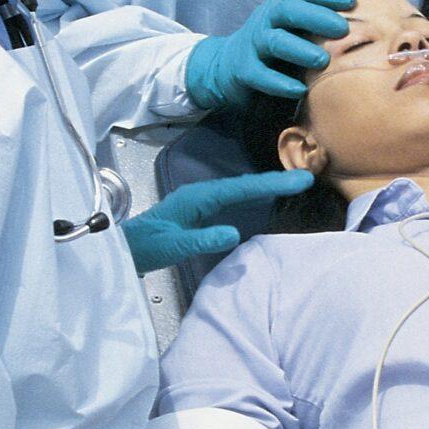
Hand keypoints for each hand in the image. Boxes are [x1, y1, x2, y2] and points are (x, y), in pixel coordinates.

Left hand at [122, 170, 316, 272]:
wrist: (122, 250)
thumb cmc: (143, 248)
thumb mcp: (172, 247)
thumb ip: (201, 240)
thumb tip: (233, 233)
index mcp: (197, 197)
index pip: (241, 188)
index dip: (272, 184)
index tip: (299, 180)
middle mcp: (200, 194)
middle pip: (244, 184)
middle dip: (275, 181)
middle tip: (306, 178)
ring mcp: (200, 201)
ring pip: (240, 189)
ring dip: (266, 187)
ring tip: (292, 185)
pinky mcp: (200, 211)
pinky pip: (233, 199)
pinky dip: (252, 196)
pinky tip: (261, 199)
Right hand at [183, 0, 356, 109]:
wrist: (226, 67)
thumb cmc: (275, 49)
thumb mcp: (295, 31)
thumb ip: (321, 26)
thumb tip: (368, 24)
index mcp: (283, 7)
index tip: (353, 0)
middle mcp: (267, 20)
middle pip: (289, 10)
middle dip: (316, 17)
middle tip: (341, 29)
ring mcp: (253, 44)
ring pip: (275, 41)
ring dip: (300, 49)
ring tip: (323, 62)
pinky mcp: (243, 70)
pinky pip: (260, 75)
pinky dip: (279, 83)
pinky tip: (300, 90)